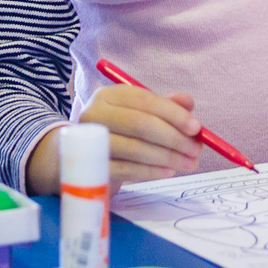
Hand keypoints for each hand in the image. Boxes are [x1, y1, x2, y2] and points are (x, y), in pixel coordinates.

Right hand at [23, 86, 202, 192]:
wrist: (70, 158)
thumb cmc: (113, 133)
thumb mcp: (135, 114)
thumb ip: (162, 107)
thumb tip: (189, 103)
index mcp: (110, 95)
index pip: (145, 100)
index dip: (174, 114)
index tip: (197, 128)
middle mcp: (96, 113)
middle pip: (141, 124)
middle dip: (174, 139)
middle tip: (196, 151)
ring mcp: (90, 140)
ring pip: (135, 148)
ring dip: (167, 157)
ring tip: (187, 164)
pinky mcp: (91, 166)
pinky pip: (126, 169)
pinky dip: (151, 171)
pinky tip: (167, 172)